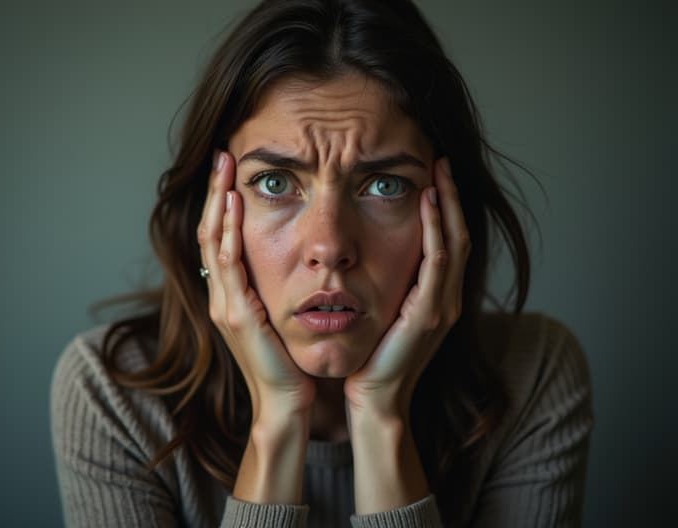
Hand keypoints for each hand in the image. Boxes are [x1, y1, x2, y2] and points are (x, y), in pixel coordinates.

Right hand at [197, 150, 315, 417]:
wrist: (287, 401)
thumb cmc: (287, 361)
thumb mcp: (278, 316)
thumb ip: (273, 288)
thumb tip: (288, 258)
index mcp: (231, 294)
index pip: (220, 238)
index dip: (222, 203)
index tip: (231, 170)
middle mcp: (222, 296)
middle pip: (210, 232)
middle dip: (216, 192)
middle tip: (222, 155)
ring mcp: (225, 305)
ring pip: (214, 243)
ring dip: (219, 204)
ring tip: (225, 169)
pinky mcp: (238, 316)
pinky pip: (229, 268)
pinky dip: (228, 235)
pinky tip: (233, 208)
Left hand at [344, 158, 470, 416]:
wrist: (375, 397)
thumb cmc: (374, 357)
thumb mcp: (386, 313)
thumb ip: (392, 285)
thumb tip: (373, 251)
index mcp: (438, 297)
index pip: (449, 241)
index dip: (446, 207)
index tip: (434, 175)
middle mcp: (448, 298)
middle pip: (459, 235)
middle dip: (452, 197)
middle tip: (442, 162)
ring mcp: (444, 306)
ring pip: (454, 242)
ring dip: (448, 204)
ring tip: (439, 171)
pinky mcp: (430, 314)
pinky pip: (438, 262)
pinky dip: (436, 229)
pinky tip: (428, 202)